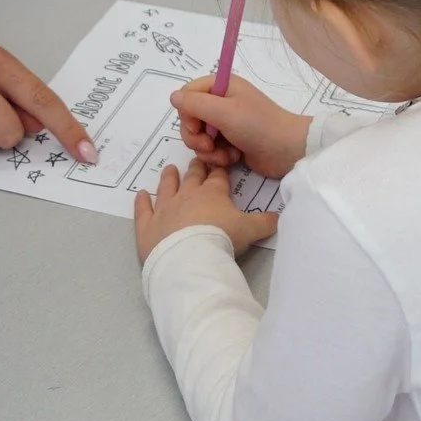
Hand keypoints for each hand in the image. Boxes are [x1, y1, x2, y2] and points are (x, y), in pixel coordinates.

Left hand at [134, 154, 278, 262]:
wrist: (190, 259)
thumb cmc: (222, 239)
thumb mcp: (251, 230)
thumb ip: (265, 222)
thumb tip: (280, 216)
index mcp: (212, 194)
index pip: (217, 178)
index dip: (219, 171)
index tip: (220, 164)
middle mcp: (186, 196)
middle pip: (192, 178)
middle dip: (196, 169)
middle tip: (196, 161)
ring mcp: (164, 209)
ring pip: (166, 188)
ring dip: (169, 178)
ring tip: (170, 169)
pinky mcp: (147, 226)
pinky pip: (143, 210)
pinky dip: (141, 202)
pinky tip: (140, 194)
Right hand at [171, 73, 310, 177]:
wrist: (287, 151)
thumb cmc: (257, 126)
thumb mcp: (224, 111)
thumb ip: (194, 103)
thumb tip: (173, 96)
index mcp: (222, 86)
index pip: (188, 94)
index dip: (187, 113)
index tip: (197, 127)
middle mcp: (222, 102)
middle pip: (190, 118)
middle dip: (196, 137)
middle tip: (210, 146)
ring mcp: (226, 123)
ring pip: (198, 137)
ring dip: (208, 150)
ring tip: (225, 155)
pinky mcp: (231, 141)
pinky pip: (211, 149)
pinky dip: (218, 156)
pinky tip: (233, 158)